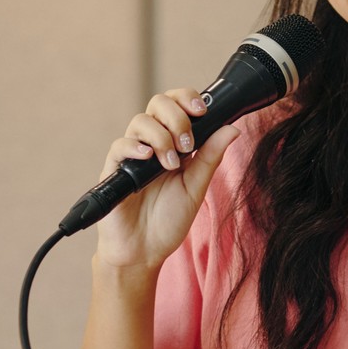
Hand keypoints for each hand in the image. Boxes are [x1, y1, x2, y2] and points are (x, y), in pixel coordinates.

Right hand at [93, 89, 239, 271]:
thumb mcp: (196, 187)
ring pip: (140, 121)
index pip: (178, 105)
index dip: (188, 99)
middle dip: (177, 116)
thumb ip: (211, 157)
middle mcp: (153, 143)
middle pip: (158, 103)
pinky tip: (149, 157)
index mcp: (175, 143)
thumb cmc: (170, 219)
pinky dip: (135, 147)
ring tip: (171, 163)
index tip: (202, 111)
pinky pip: (119, 146)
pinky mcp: (114, 169)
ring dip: (161, 137)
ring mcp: (133, 155)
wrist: (145, 250)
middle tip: (187, 143)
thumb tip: (233, 129)